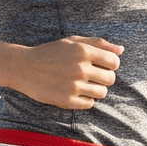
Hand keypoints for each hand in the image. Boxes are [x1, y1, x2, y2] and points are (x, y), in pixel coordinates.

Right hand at [7, 36, 121, 108]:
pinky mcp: (68, 100)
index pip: (114, 62)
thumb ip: (97, 44)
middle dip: (104, 78)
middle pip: (110, 79)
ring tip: (83, 84)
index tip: (102, 66)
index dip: (111, 65)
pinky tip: (75, 92)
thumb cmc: (51, 53)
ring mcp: (74, 86)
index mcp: (82, 51)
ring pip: (102, 93)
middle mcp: (80, 68)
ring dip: (96, 89)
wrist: (25, 68)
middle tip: (92, 76)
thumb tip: (121, 50)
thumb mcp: (72, 42)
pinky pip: (90, 103)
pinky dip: (85, 99)